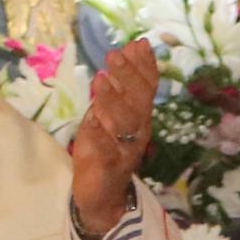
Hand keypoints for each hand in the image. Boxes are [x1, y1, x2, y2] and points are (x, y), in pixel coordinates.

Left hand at [68, 39, 157, 233]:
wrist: (103, 196)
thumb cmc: (107, 148)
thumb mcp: (111, 114)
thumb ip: (120, 86)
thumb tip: (130, 49)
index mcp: (139, 117)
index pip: (147, 88)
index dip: (144, 67)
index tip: (137, 43)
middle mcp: (136, 132)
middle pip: (137, 102)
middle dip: (127, 77)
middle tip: (114, 54)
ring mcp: (123, 151)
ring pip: (123, 125)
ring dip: (113, 101)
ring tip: (102, 80)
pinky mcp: (106, 168)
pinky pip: (105, 152)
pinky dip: (101, 136)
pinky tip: (93, 121)